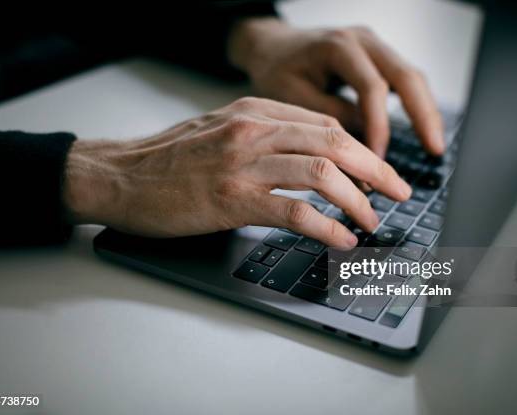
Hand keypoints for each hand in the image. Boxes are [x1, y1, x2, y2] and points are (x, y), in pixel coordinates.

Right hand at [63, 97, 410, 247]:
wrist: (118, 176)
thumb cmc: (166, 161)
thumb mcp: (219, 132)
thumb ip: (262, 137)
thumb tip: (307, 157)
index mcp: (253, 113)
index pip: (325, 124)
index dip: (362, 150)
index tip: (379, 172)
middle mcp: (254, 131)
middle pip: (336, 142)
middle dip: (376, 171)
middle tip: (398, 193)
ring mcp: (244, 163)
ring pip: (323, 173)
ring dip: (358, 201)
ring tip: (372, 221)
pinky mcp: (232, 198)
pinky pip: (295, 210)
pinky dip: (327, 226)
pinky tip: (340, 239)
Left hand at [228, 18, 444, 157]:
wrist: (272, 47)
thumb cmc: (276, 71)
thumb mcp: (292, 98)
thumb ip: (328, 118)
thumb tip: (363, 149)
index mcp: (338, 47)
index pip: (372, 87)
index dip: (379, 126)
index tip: (378, 160)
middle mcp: (362, 40)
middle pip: (406, 76)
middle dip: (423, 115)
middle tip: (434, 149)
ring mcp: (373, 45)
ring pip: (411, 76)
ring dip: (426, 111)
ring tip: (434, 145)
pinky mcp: (376, 56)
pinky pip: (403, 79)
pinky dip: (415, 104)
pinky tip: (422, 129)